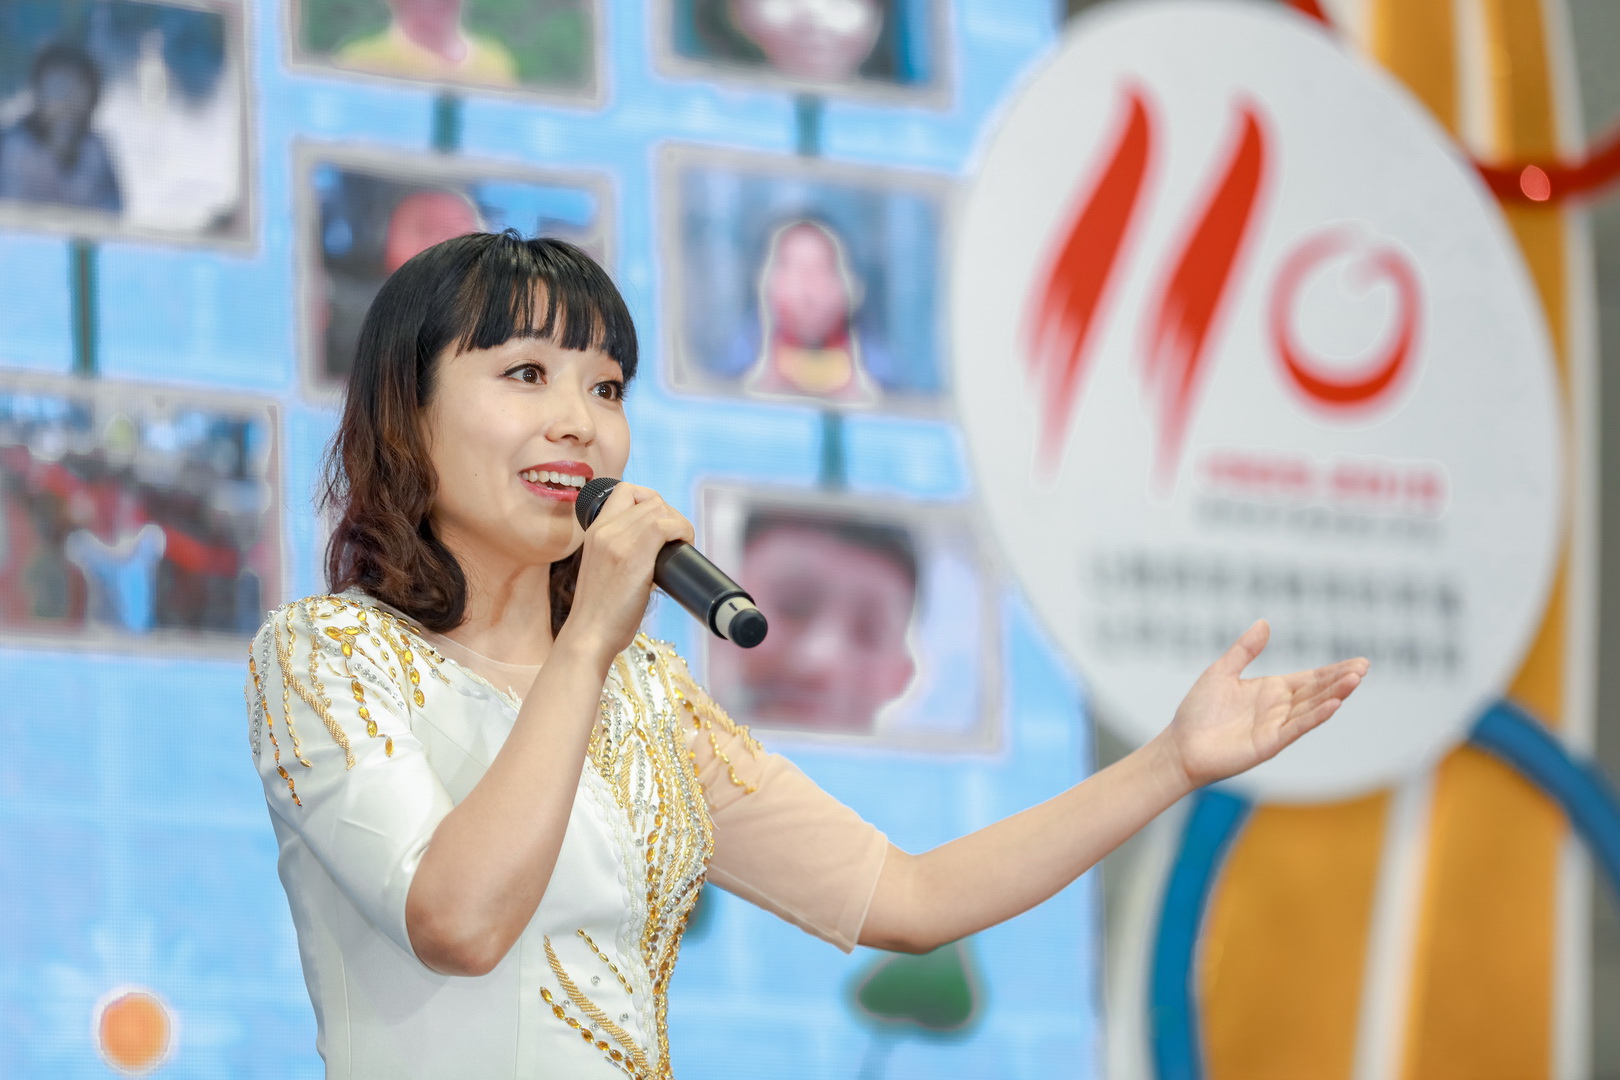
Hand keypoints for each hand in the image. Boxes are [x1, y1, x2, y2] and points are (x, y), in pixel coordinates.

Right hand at [560, 482, 692, 662]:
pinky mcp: (633, 556)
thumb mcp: (604, 569)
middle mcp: (604, 529)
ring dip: (679, 524)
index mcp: (595, 531)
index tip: (661, 523)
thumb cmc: (601, 612)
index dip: (650, 499)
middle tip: (676, 540)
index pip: (626, 491)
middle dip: (670, 514)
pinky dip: (682, 531)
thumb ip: (623, 552)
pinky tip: (683, 546)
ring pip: (660, 509)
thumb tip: (659, 551)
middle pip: (649, 499)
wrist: (589, 635)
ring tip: (681, 545)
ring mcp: (617, 540)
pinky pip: (666, 525)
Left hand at [1159, 620, 1367, 790]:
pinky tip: (1334, 705)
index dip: (1334, 670)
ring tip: (1355, 680)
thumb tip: (1265, 622)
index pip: (1311, 678)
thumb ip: (1245, 649)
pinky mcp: (1269, 743)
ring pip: (1312, 708)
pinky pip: (1297, 728)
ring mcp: (1277, 726)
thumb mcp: (1222, 671)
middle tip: (1365, 667)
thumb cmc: (1199, 711)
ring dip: (1334, 695)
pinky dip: (1315, 716)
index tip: (1360, 662)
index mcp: (1272, 690)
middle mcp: (1279, 708)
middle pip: (1317, 691)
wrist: (1181, 745)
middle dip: (1341, 680)